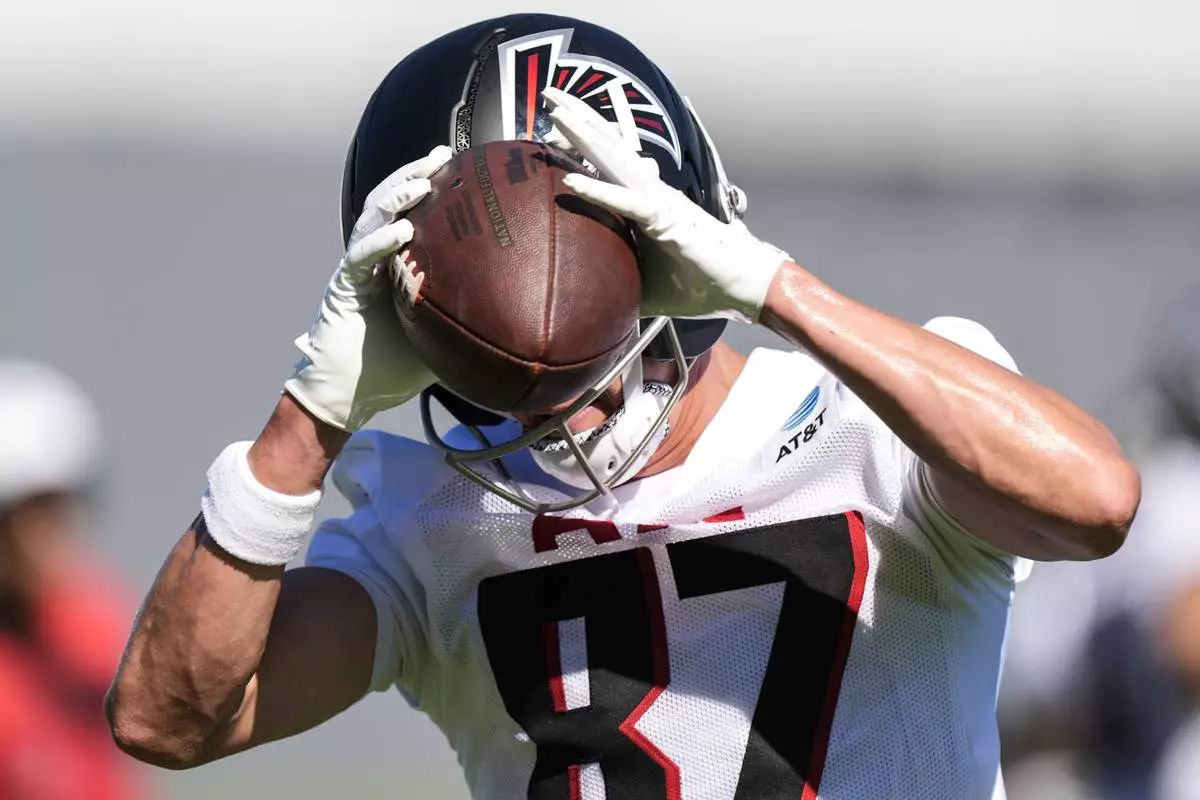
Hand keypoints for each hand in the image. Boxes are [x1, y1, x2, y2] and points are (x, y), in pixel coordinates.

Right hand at [283, 146, 452, 431]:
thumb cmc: (395, 369)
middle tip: (442, 154)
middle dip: (414, 174)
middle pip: (392, 202)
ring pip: (372, 218)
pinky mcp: (343, 287)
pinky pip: (360, 257)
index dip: (434, 187)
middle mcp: (376, 257)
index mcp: (399, 263)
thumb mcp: (446, 342)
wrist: (350, 395)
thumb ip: (475, 327)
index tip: (465, 165)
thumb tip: (526, 334)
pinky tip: (401, 231)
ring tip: (421, 180)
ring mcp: (358, 269)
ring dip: (395, 195)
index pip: (416, 214)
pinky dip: (380, 242)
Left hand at [542, 87, 789, 322]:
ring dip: (586, 137)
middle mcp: (651, 194)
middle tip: (549, 95)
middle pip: (609, 150)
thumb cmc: (702, 284)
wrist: (745, 288)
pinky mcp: (668, 220)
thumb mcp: (647, 289)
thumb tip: (593, 308)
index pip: (609, 168)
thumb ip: (620, 287)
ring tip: (557, 112)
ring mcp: (660, 202)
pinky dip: (600, 192)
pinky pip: (628, 203)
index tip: (555, 125)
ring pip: (616, 162)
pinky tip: (572, 182)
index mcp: (646, 204)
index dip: (584, 145)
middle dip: (579, 122)